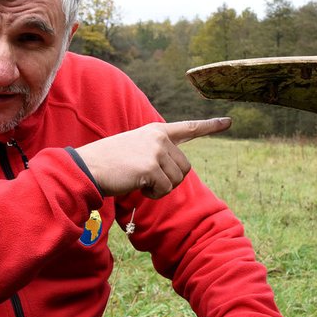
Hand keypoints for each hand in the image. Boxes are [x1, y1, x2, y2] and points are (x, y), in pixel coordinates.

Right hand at [75, 118, 231, 198]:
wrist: (88, 167)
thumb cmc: (111, 162)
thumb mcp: (137, 149)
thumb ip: (158, 153)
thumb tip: (178, 170)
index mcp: (156, 131)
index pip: (188, 128)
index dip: (210, 126)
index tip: (228, 122)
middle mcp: (159, 138)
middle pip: (185, 168)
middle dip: (170, 179)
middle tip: (147, 178)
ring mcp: (155, 151)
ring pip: (176, 180)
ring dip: (160, 188)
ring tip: (138, 179)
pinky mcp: (150, 168)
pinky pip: (164, 190)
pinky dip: (152, 194)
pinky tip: (136, 185)